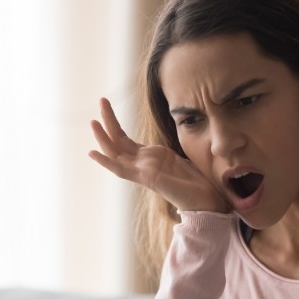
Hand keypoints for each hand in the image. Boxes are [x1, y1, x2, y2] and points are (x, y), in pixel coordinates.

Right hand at [89, 98, 228, 212]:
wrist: (206, 199)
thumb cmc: (196, 182)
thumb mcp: (181, 158)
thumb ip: (170, 151)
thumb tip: (178, 139)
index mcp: (150, 157)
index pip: (125, 139)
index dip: (115, 124)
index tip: (106, 106)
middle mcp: (143, 164)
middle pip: (118, 140)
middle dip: (109, 121)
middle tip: (101, 99)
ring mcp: (142, 171)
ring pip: (116, 153)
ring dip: (103, 137)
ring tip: (93, 121)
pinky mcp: (146, 178)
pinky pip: (121, 171)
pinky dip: (106, 162)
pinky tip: (92, 152)